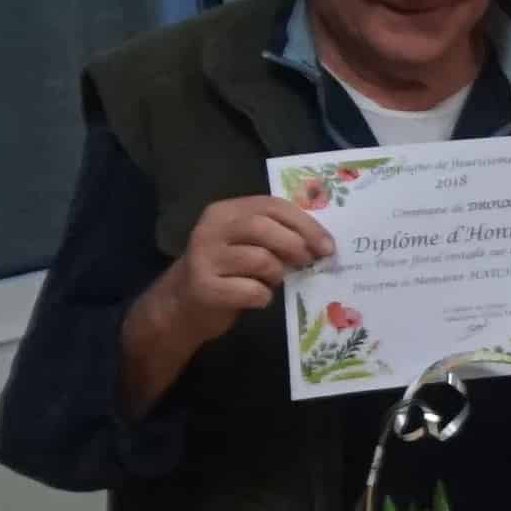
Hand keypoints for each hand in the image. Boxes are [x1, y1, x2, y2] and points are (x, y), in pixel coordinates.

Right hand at [146, 194, 327, 342]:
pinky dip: (262, 297)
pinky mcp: (204, 288)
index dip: (305, 224)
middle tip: (309, 262)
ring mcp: (204, 259)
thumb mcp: (245, 243)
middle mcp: (211, 230)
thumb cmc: (226, 271)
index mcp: (225, 211)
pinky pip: (250, 290)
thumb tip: (320, 243)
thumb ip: (274, 235)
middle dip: (295, 244)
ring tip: (274, 281)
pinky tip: (258, 299)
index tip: (327, 245)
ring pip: (260, 259)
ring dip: (277, 273)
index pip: (272, 205)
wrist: (182, 305)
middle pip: (263, 227)